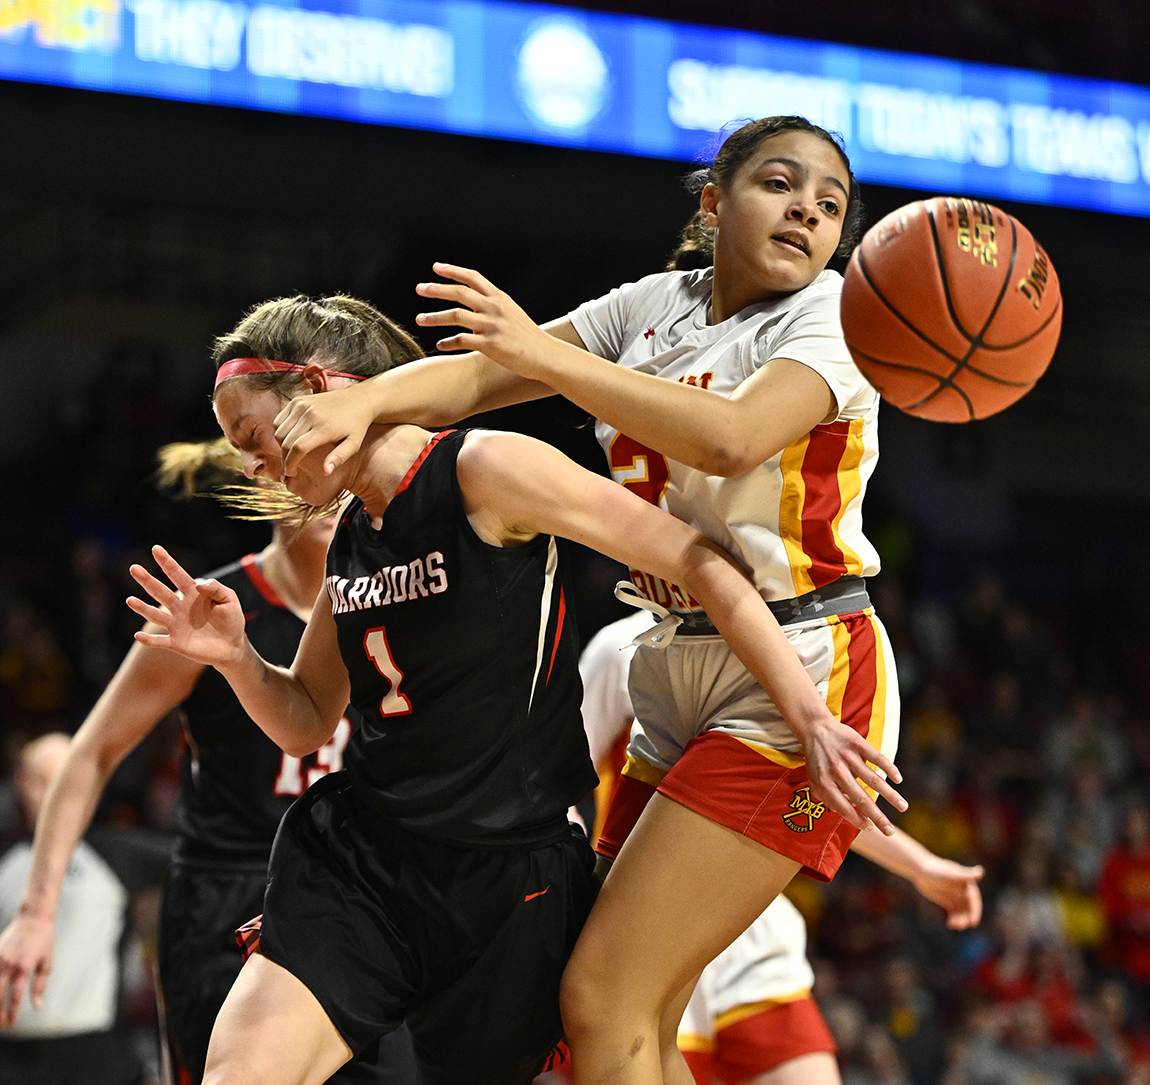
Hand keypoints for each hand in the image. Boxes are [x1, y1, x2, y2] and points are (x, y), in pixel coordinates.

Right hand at [0, 913, 54, 1025]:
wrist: (33, 919)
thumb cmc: (43, 941)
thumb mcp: (47, 963)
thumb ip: (39, 986)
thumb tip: (37, 1007)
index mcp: (24, 968)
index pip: (14, 998)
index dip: (11, 1014)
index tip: (11, 1024)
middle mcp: (8, 966)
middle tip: (1, 1025)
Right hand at [127, 546, 247, 668]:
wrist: (232, 646)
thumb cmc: (231, 620)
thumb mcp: (229, 599)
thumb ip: (216, 589)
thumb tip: (198, 584)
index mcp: (192, 594)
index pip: (177, 575)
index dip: (167, 562)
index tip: (156, 549)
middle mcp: (180, 607)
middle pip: (160, 591)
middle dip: (147, 580)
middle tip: (134, 568)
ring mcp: (176, 625)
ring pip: (155, 615)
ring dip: (142, 608)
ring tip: (130, 600)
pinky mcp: (176, 643)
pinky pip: (159, 641)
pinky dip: (149, 640)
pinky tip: (138, 636)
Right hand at [274, 383, 374, 478]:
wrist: (358, 399)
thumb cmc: (356, 426)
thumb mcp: (354, 445)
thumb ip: (339, 458)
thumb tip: (325, 472)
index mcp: (324, 427)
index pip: (298, 448)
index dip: (290, 463)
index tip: (291, 472)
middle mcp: (310, 414)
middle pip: (286, 441)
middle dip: (285, 458)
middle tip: (290, 467)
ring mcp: (302, 405)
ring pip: (279, 431)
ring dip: (281, 445)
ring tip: (290, 454)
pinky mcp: (298, 400)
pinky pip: (279, 420)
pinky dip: (280, 431)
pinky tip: (290, 439)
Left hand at [415, 264, 553, 376]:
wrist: (545, 355)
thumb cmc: (527, 337)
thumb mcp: (512, 313)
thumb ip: (493, 306)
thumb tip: (473, 302)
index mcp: (500, 298)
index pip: (473, 277)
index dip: (453, 271)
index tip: (436, 268)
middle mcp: (495, 308)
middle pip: (460, 293)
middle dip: (436, 289)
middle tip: (419, 288)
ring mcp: (492, 326)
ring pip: (456, 315)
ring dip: (434, 317)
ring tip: (419, 320)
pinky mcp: (490, 345)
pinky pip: (462, 340)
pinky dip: (448, 342)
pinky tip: (439, 345)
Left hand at [797, 714, 906, 834]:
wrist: (815, 729)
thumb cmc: (817, 760)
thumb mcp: (814, 780)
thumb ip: (827, 798)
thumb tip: (845, 813)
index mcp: (824, 782)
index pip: (844, 808)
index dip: (858, 820)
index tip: (871, 828)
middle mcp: (837, 771)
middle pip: (861, 798)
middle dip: (878, 817)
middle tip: (890, 831)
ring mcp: (848, 756)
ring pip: (873, 780)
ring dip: (890, 795)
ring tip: (903, 807)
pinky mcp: (858, 743)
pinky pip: (877, 758)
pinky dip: (889, 768)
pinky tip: (898, 780)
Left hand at [912, 854, 984, 928]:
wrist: (918, 869)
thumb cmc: (935, 869)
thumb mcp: (950, 874)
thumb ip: (965, 875)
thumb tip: (981, 871)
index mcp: (967, 883)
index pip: (974, 900)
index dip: (975, 912)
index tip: (973, 923)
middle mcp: (962, 891)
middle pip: (968, 908)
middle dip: (966, 918)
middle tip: (961, 926)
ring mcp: (955, 896)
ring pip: (961, 912)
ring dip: (960, 920)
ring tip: (953, 925)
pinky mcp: (947, 900)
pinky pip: (953, 912)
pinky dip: (953, 919)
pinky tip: (950, 924)